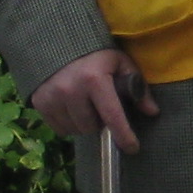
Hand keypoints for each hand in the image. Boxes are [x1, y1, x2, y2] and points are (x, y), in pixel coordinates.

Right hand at [30, 50, 151, 150]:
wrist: (58, 43)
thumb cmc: (96, 55)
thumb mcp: (121, 64)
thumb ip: (137, 87)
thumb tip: (152, 112)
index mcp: (94, 79)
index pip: (112, 116)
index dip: (124, 136)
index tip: (133, 148)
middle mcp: (70, 90)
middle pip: (91, 127)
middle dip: (100, 123)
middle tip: (101, 109)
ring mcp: (52, 97)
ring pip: (74, 130)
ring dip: (84, 125)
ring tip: (86, 108)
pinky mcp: (39, 103)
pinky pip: (58, 129)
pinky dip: (68, 124)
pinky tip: (72, 109)